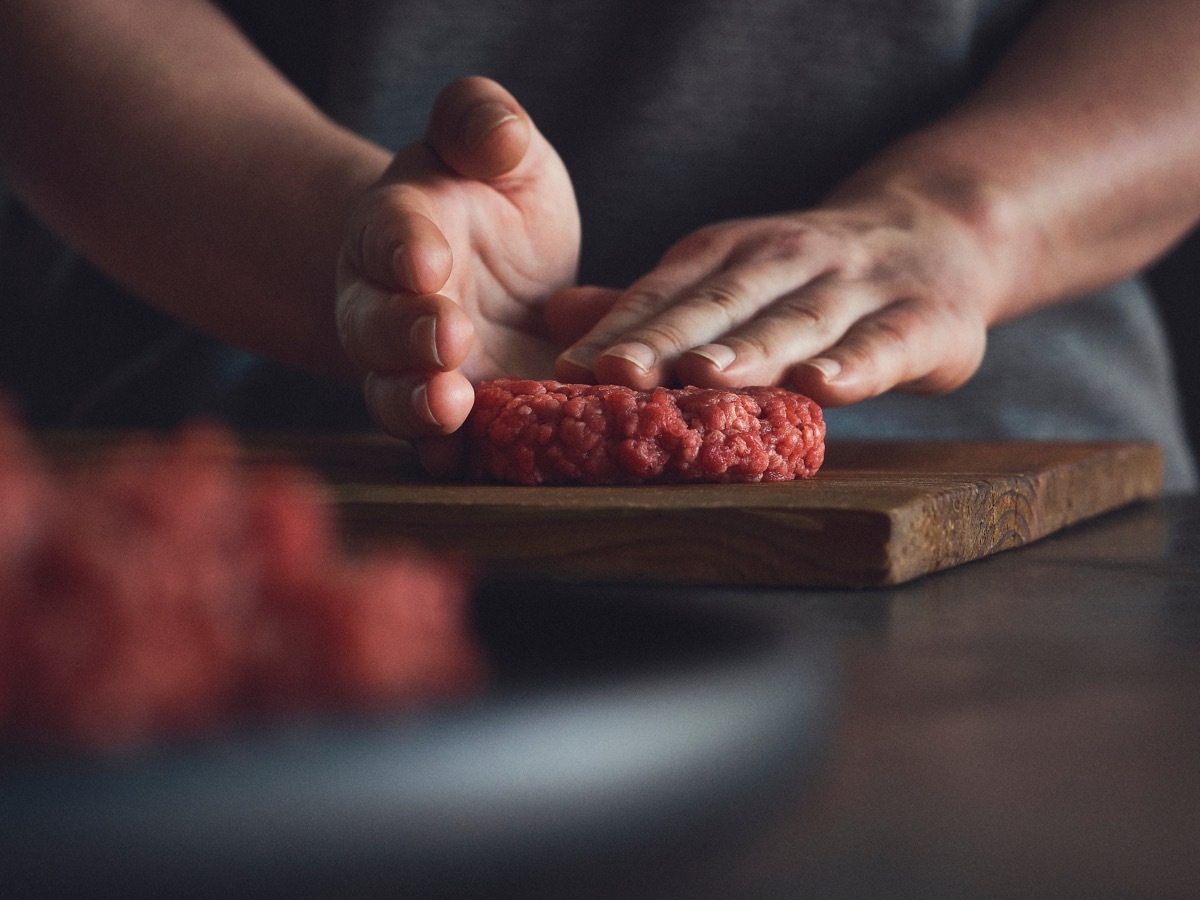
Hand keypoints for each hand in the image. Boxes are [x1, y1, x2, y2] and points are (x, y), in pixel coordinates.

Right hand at [336, 77, 578, 439]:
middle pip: (376, 323)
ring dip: (418, 404)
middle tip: (448, 336)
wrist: (494, 284)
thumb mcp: (501, 153)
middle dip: (406, 332)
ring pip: (393, 392)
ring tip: (451, 409)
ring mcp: (412, 369)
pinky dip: (448, 455)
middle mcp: (390, 303)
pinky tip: (468, 465)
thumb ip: (486, 126)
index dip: (403, 245)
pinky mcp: (449, 417)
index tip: (427, 258)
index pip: (389, 230)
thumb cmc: (493, 207)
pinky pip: (436, 444)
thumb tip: (500, 134)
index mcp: (401, 226)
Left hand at [548, 186, 1006, 407]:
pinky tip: (823, 387)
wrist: (940, 233)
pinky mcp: (919, 320)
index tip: (569, 371)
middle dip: (666, 340)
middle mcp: (787, 260)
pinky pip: (883, 344)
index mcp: (731, 253)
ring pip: (795, 322)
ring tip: (703, 376)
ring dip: (749, 349)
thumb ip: (653, 305)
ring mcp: (855, 287)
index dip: (619, 331)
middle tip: (616, 374)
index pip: (666, 293)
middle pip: (719, 306)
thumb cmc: (811, 277)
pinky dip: (855, 365)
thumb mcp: (730, 276)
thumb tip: (554, 319)